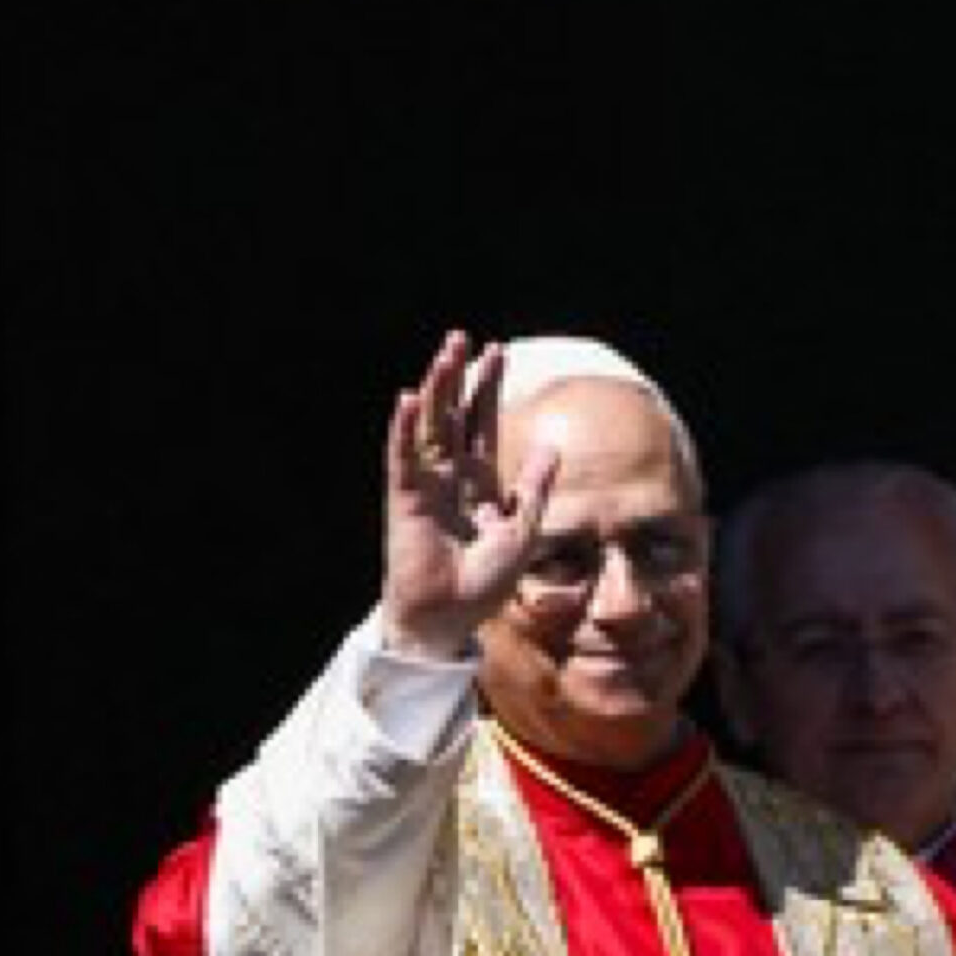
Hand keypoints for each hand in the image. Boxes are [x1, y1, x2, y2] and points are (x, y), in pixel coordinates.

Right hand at [379, 332, 559, 660]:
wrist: (450, 619)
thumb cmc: (484, 583)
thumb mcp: (523, 532)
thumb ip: (535, 488)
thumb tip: (552, 444)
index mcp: (480, 483)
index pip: (484, 424)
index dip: (488, 389)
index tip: (496, 350)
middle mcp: (451, 477)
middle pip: (456, 416)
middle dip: (459, 377)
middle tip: (461, 337)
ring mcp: (426, 486)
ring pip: (431, 427)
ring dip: (436, 391)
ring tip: (443, 354)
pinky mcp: (405, 501)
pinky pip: (404, 458)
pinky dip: (405, 430)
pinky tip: (408, 399)